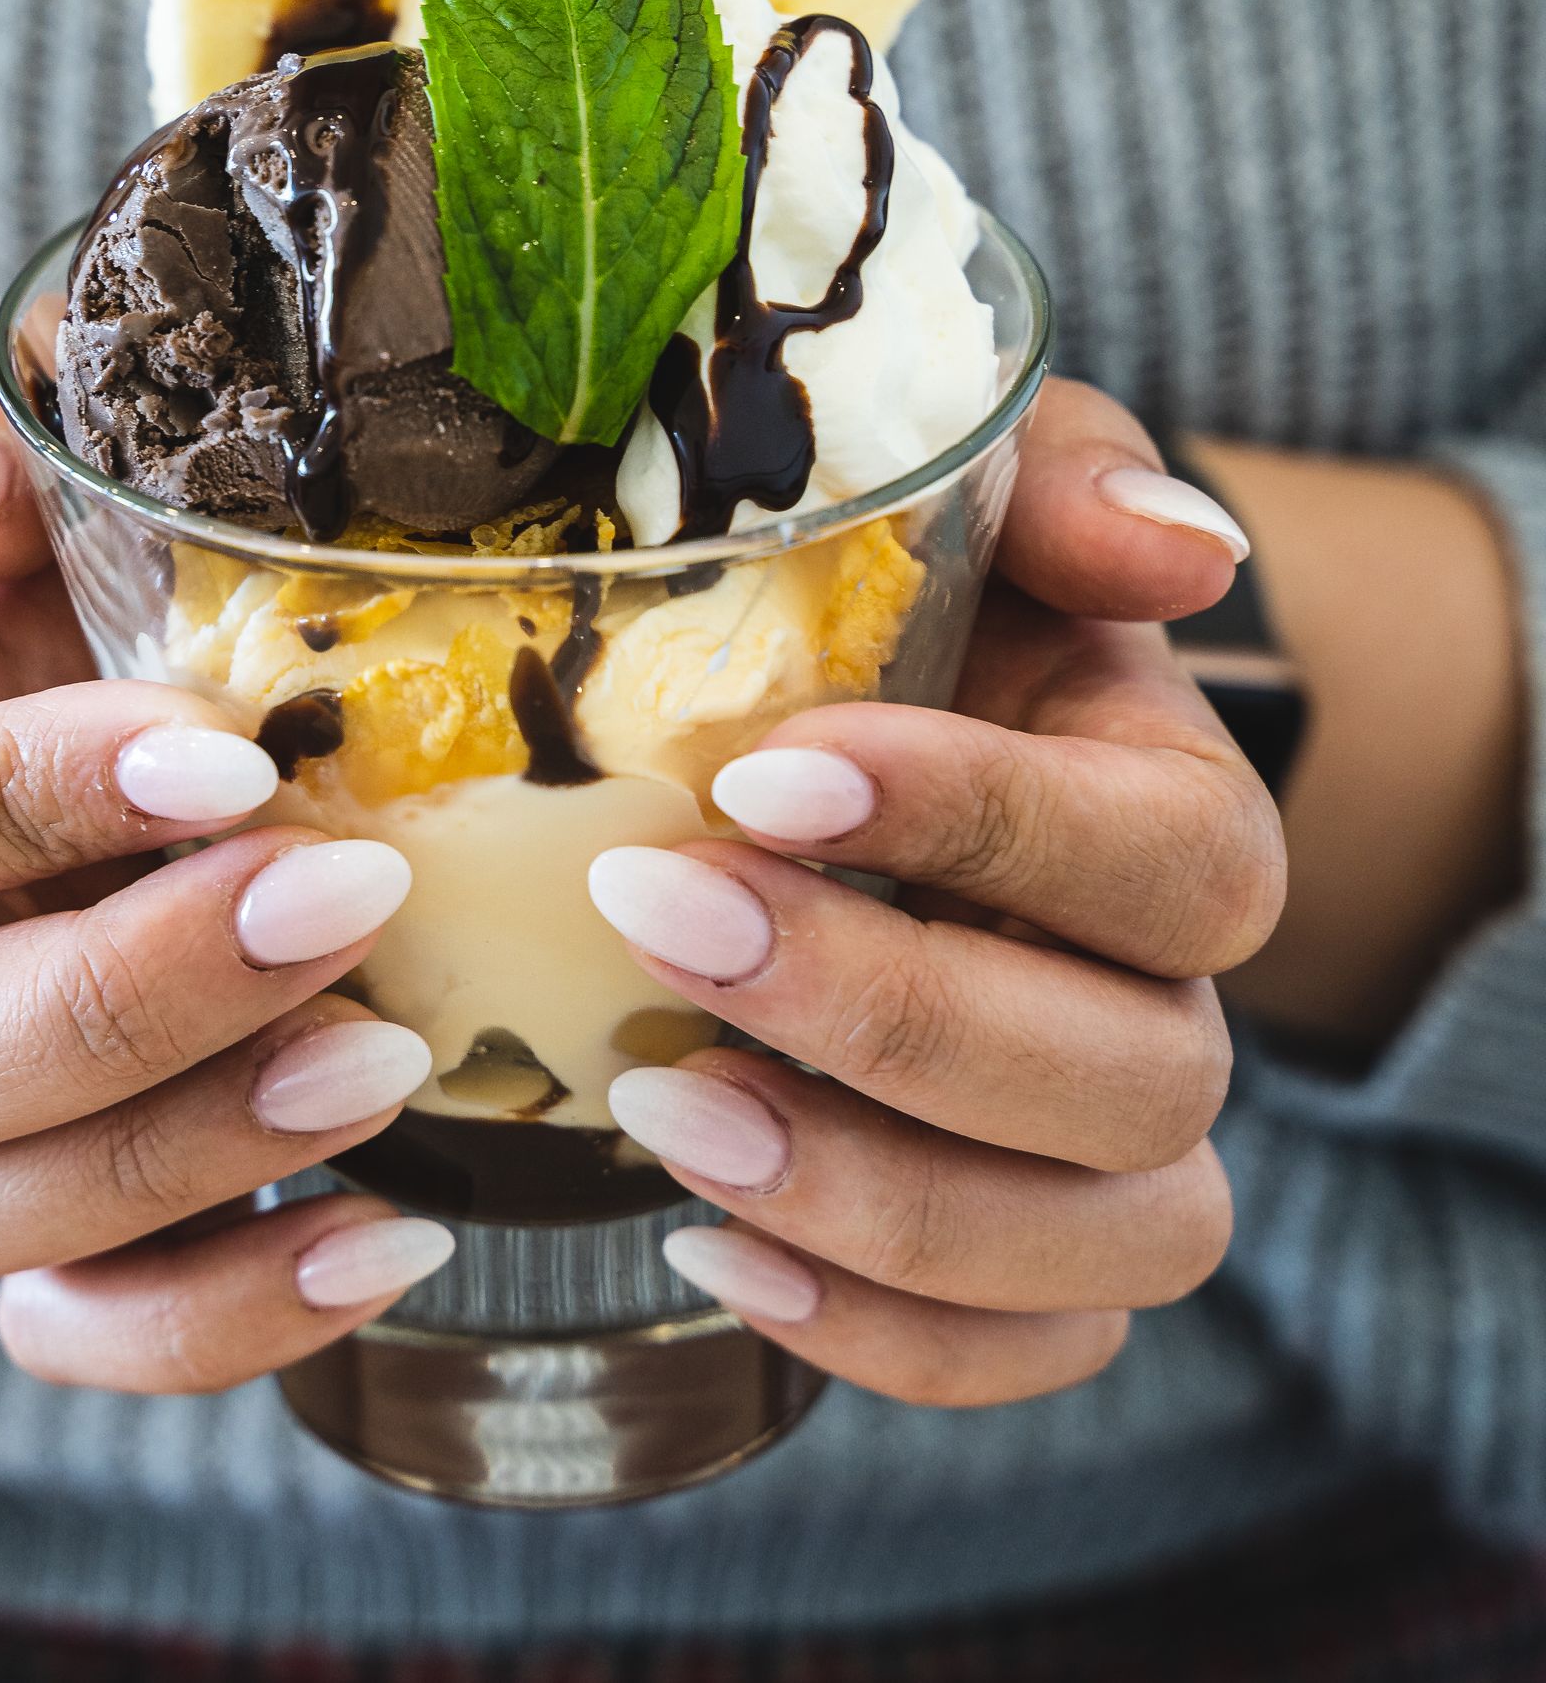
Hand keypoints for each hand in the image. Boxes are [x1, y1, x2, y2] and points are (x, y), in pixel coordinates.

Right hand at [0, 308, 457, 1392]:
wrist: (263, 703)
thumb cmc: (170, 557)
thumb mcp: (94, 430)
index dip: (7, 809)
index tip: (230, 758)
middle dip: (120, 997)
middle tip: (349, 898)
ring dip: (176, 1159)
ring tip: (388, 1058)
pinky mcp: (82, 1241)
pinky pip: (81, 1336)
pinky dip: (220, 1318)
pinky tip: (395, 1233)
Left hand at [588, 378, 1283, 1408]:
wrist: (860, 722)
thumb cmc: (917, 601)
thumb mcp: (977, 493)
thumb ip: (1068, 486)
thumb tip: (1179, 546)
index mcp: (1174, 805)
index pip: (1162, 855)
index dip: (979, 828)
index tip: (761, 777)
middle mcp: (1173, 993)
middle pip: (1135, 1074)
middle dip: (890, 1014)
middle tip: (658, 919)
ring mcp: (1112, 1146)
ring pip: (1107, 1242)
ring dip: (884, 1200)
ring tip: (662, 1103)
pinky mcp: (1031, 1256)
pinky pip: (1031, 1351)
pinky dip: (888, 1335)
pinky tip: (710, 1245)